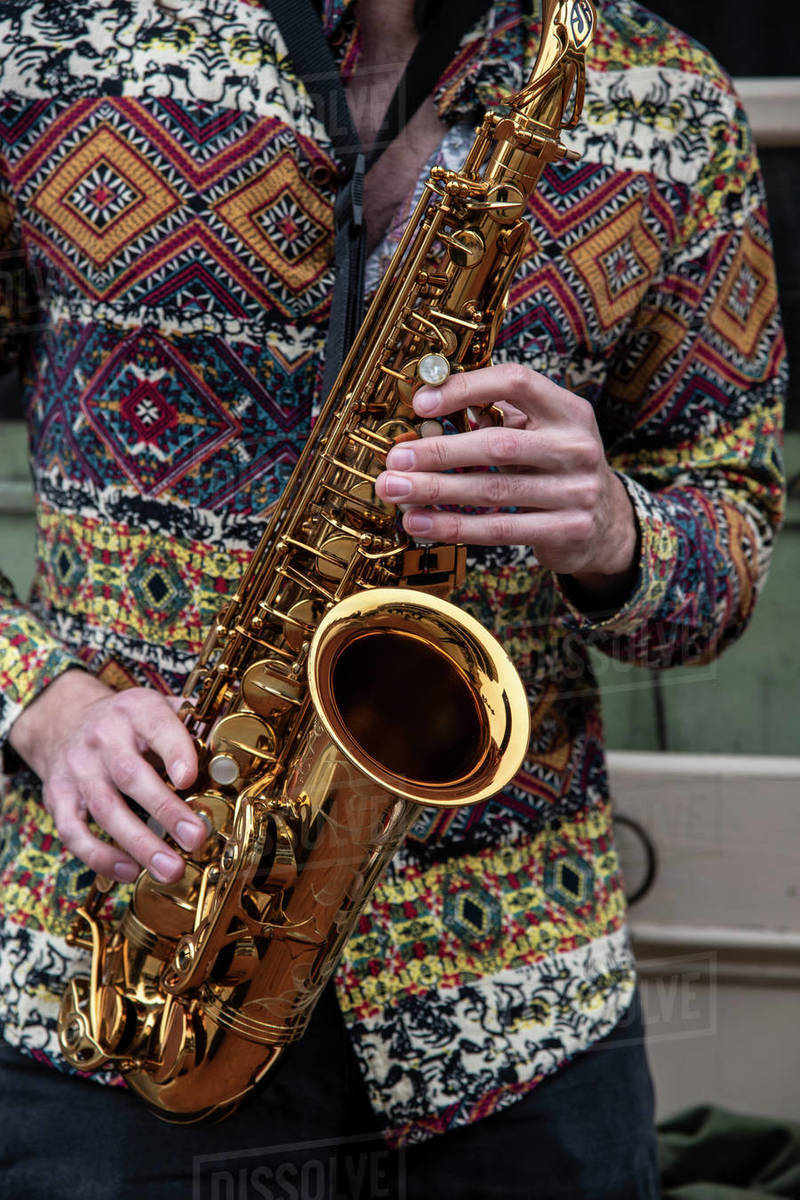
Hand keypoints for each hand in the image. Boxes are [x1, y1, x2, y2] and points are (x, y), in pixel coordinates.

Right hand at [9, 669, 204, 883]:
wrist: (65, 719)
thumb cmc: (127, 723)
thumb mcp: (157, 709)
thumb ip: (192, 727)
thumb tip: (231, 753)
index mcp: (135, 710)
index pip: (155, 726)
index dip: (174, 751)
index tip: (190, 778)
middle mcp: (102, 738)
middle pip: (130, 776)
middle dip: (165, 811)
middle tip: (194, 838)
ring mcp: (77, 769)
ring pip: (104, 809)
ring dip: (139, 843)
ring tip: (170, 869)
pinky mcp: (57, 796)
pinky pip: (73, 832)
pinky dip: (99, 855)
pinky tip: (129, 871)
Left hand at [375, 363, 637, 600]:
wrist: (607, 523)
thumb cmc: (556, 468)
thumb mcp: (543, 432)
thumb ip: (498, 419)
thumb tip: (426, 413)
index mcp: (568, 409)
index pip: (515, 382)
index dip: (466, 388)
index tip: (422, 404)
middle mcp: (577, 446)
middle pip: (498, 444)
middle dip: (439, 452)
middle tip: (396, 459)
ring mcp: (577, 490)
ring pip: (494, 490)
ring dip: (437, 492)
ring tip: (395, 491)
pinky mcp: (568, 529)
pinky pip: (500, 528)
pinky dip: (454, 526)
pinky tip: (421, 523)